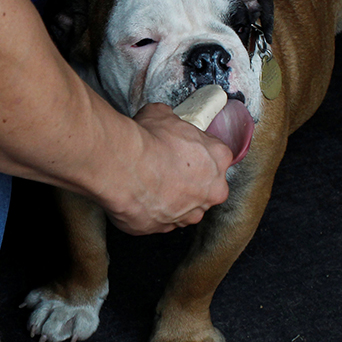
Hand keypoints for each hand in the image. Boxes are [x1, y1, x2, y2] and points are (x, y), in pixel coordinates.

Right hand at [102, 102, 231, 234]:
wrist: (124, 166)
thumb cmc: (147, 142)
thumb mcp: (160, 114)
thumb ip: (170, 120)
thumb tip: (163, 118)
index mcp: (218, 158)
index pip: (216, 156)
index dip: (196, 152)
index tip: (181, 150)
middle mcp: (211, 191)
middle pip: (206, 187)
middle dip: (190, 181)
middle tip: (166, 170)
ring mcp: (188, 214)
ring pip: (185, 209)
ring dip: (172, 200)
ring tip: (148, 185)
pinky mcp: (163, 228)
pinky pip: (160, 220)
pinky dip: (150, 211)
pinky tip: (137, 197)